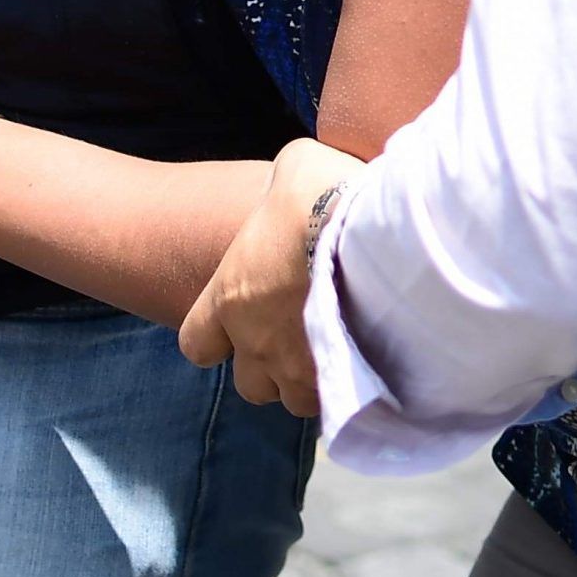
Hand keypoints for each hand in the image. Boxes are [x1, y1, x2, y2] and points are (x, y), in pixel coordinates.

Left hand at [177, 139, 352, 415]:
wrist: (380, 235)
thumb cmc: (327, 196)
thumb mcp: (293, 169)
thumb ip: (283, 186)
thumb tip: (299, 182)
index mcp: (232, 297)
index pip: (196, 345)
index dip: (217, 337)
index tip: (245, 319)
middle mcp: (259, 343)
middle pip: (251, 385)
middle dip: (272, 368)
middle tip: (300, 336)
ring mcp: (302, 369)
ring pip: (296, 401)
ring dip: (311, 383)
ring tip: (339, 354)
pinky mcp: (345, 385)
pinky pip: (340, 407)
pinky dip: (350, 391)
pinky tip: (372, 363)